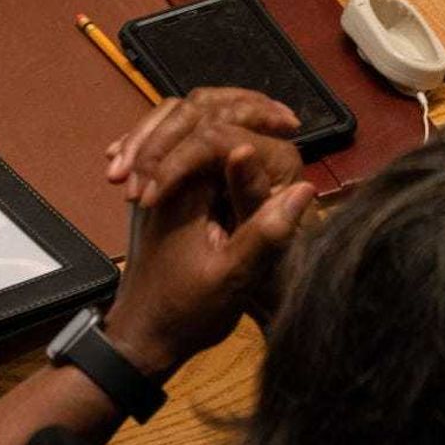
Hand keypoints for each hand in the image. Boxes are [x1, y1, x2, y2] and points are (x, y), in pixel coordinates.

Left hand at [100, 89, 314, 376]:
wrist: (141, 337)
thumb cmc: (185, 313)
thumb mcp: (232, 278)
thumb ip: (265, 232)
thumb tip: (303, 187)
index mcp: (181, 191)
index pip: (215, 128)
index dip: (256, 122)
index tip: (290, 128)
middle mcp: (162, 176)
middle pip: (196, 111)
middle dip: (242, 106)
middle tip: (285, 118)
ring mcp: (160, 185)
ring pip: (186, 125)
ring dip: (224, 115)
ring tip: (270, 121)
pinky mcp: (164, 196)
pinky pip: (181, 148)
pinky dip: (207, 137)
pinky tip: (238, 147)